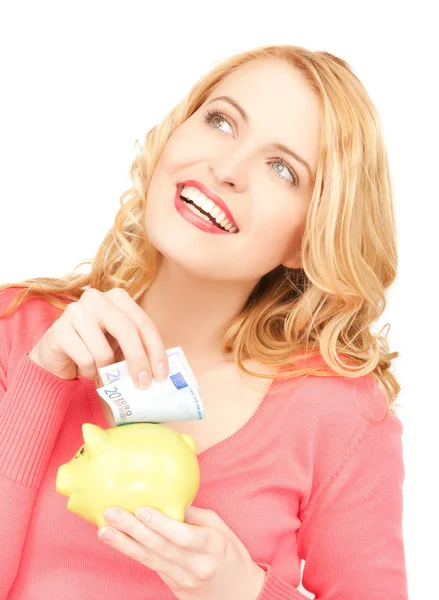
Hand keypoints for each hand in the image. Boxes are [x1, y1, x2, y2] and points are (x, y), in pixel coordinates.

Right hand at [28, 287, 168, 388]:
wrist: (56, 356)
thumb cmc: (94, 349)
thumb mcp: (121, 346)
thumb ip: (139, 351)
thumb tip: (161, 372)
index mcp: (118, 298)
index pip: (144, 323)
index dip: (156, 350)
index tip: (162, 374)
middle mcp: (97, 298)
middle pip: (127, 332)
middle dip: (139, 361)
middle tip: (144, 384)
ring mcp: (76, 311)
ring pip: (104, 352)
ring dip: (106, 371)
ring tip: (101, 373)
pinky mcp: (59, 330)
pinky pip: (85, 359)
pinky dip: (88, 372)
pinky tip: (83, 369)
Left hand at [97, 505, 266, 599]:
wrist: (239, 593)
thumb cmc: (230, 554)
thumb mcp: (220, 528)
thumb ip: (193, 516)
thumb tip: (167, 497)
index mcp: (213, 546)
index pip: (183, 536)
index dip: (160, 524)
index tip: (141, 509)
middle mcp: (196, 565)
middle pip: (160, 547)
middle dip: (133, 529)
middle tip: (111, 513)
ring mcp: (183, 579)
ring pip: (150, 559)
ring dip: (124, 543)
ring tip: (104, 529)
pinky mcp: (173, 586)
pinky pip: (151, 566)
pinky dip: (133, 552)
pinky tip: (118, 541)